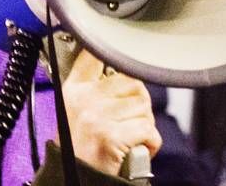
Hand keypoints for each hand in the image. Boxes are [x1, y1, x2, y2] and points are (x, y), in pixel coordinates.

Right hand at [61, 50, 161, 175]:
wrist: (76, 179)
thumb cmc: (79, 148)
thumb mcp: (76, 111)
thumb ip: (94, 87)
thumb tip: (123, 66)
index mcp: (74, 90)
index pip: (95, 55)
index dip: (114, 52)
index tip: (124, 51)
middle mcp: (84, 99)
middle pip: (134, 82)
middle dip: (139, 104)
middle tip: (128, 122)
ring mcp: (97, 116)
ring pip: (144, 106)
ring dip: (144, 125)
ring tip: (129, 137)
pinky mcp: (111, 135)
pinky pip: (148, 129)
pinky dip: (150, 143)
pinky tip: (136, 149)